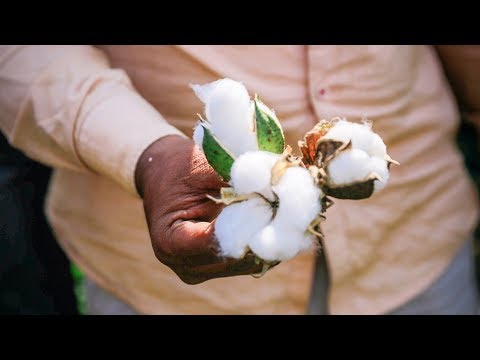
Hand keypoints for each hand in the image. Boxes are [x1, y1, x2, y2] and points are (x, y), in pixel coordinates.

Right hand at [135, 135, 264, 283]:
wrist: (164, 177)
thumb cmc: (178, 169)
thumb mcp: (201, 167)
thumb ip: (234, 177)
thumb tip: (274, 182)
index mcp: (170, 242)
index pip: (217, 243)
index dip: (246, 224)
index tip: (268, 201)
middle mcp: (185, 265)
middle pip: (236, 258)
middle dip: (263, 231)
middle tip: (285, 203)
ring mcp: (203, 271)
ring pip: (250, 262)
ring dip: (267, 236)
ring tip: (278, 206)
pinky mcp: (219, 268)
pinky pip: (251, 260)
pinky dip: (264, 239)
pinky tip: (273, 216)